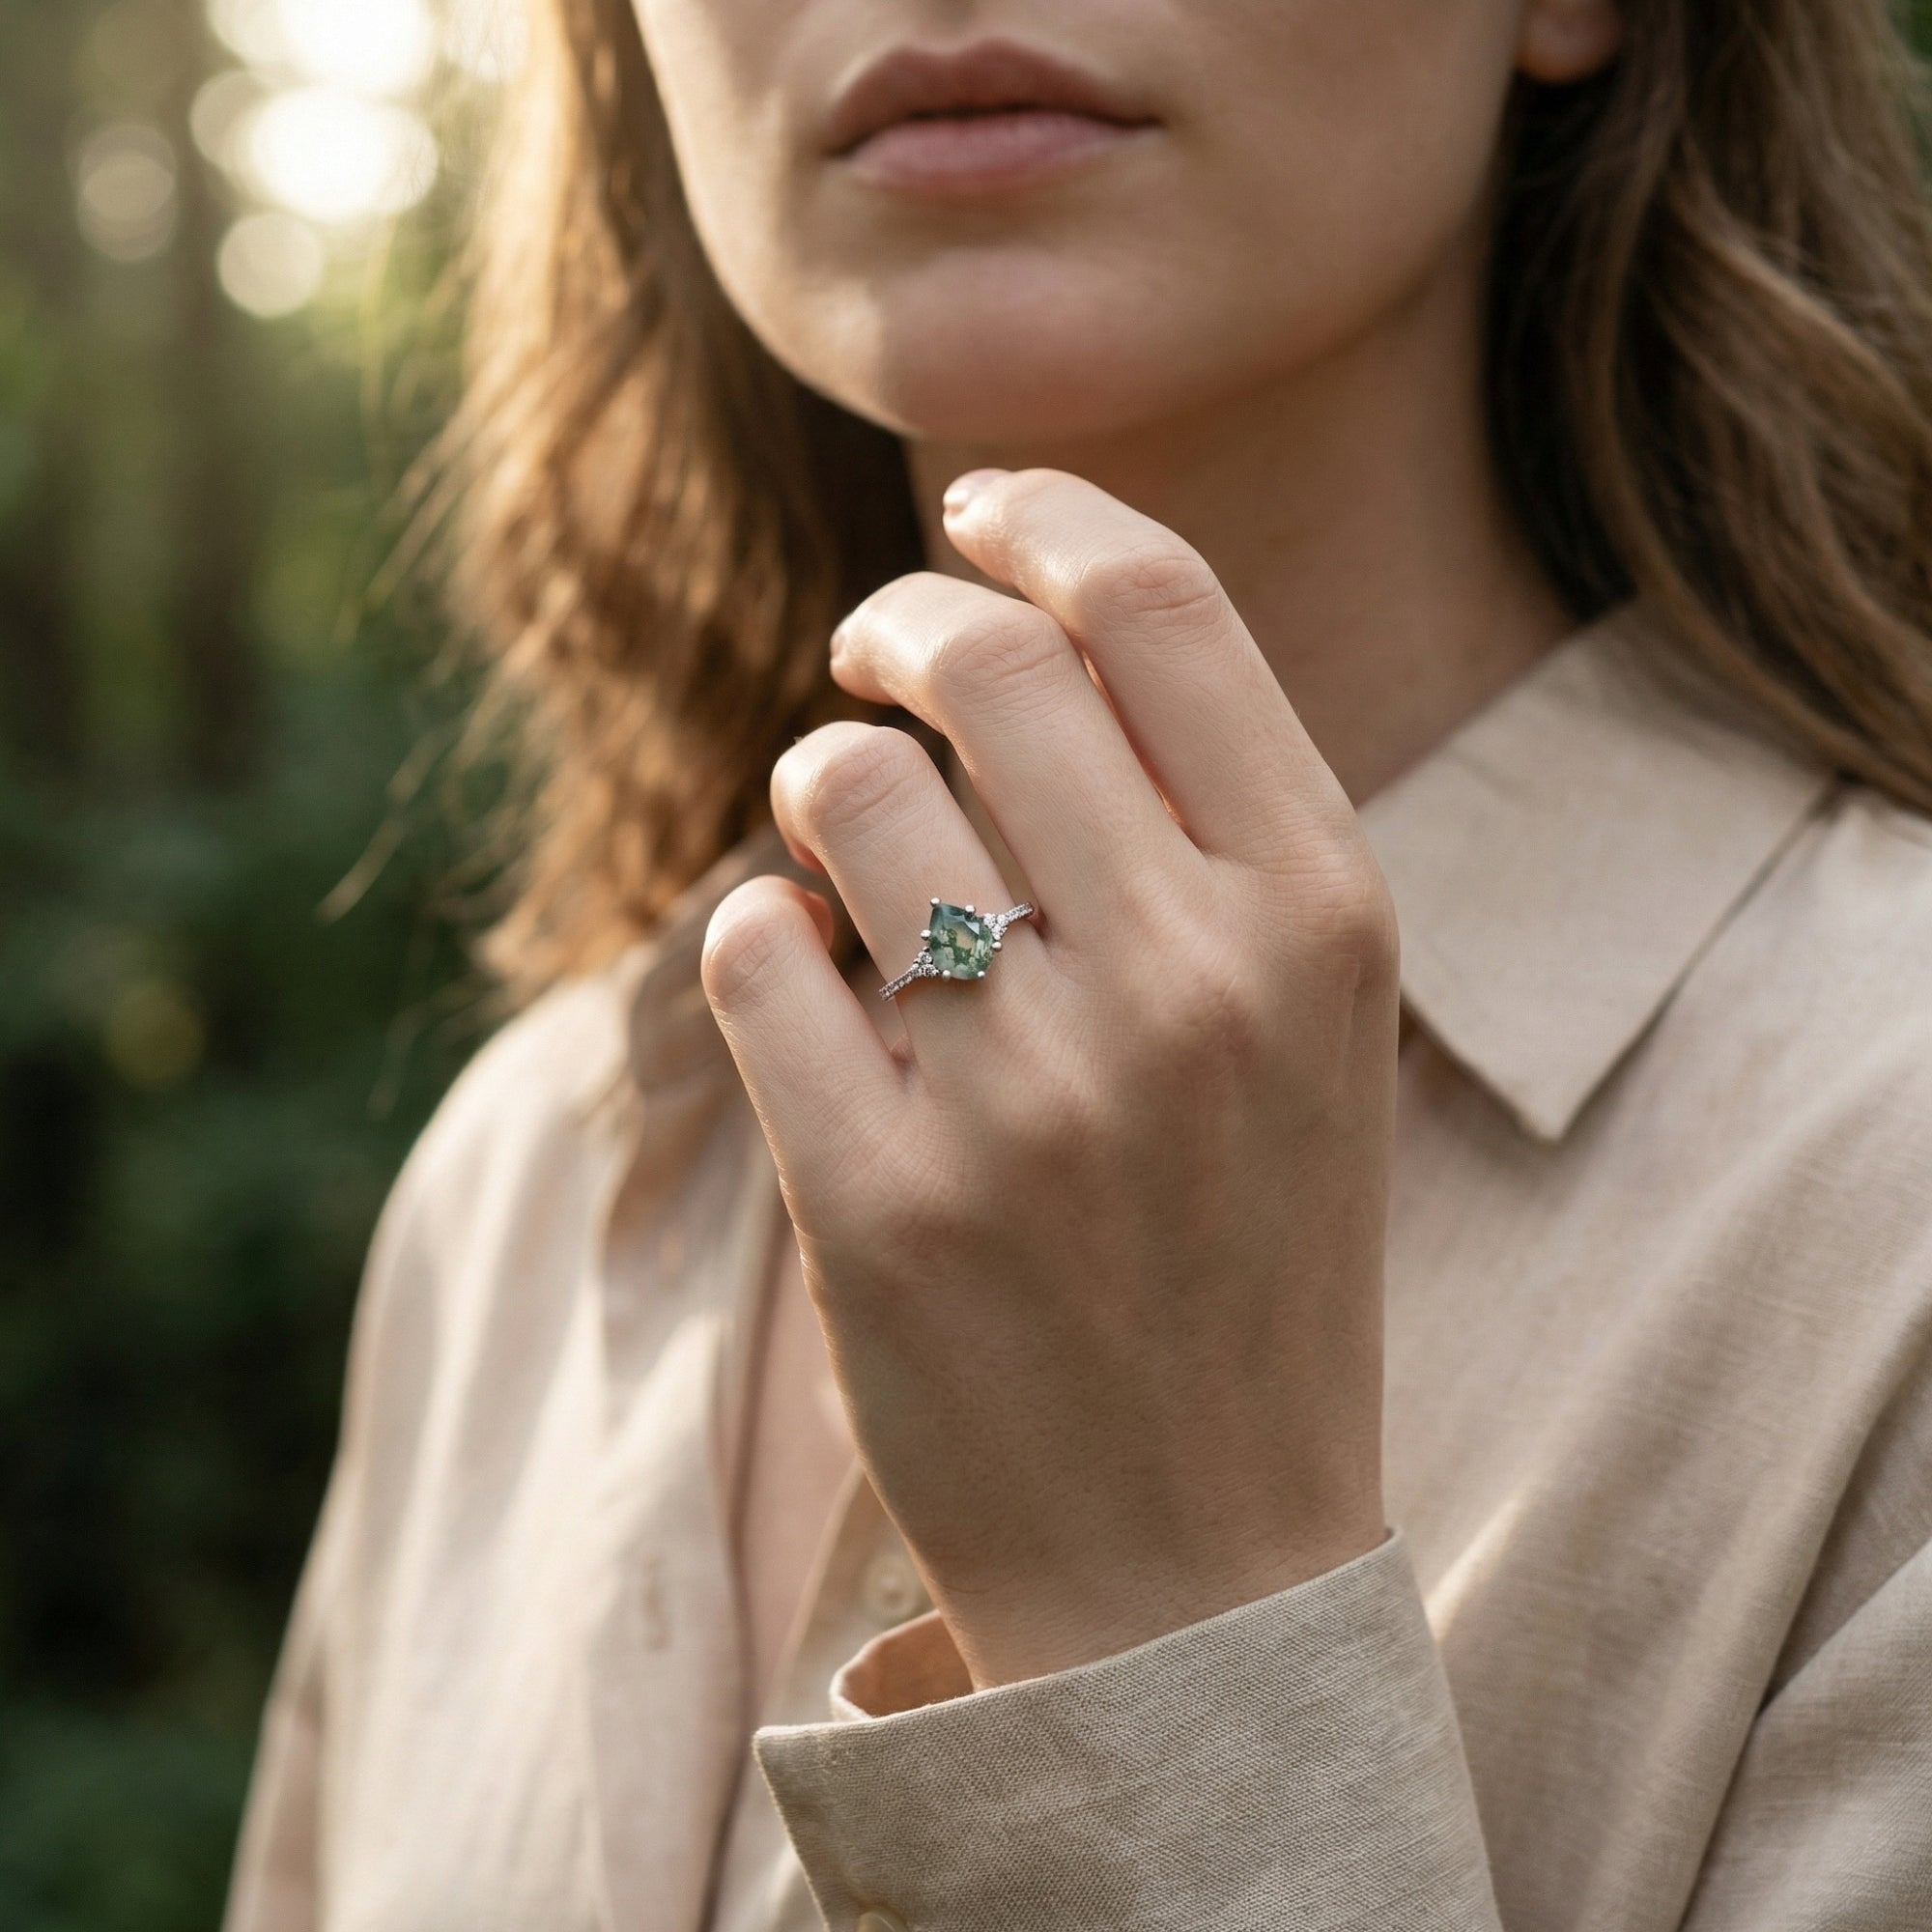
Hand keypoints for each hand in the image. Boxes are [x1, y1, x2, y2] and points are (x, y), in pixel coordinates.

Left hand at [701, 470, 1396, 1688]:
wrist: (1201, 1567)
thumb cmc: (1249, 1257)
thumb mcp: (1303, 1021)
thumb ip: (1200, 816)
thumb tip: (1002, 619)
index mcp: (1325, 913)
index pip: (1158, 605)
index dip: (1042, 518)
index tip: (978, 509)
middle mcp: (1195, 983)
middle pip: (978, 660)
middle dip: (895, 627)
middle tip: (873, 660)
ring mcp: (1033, 1100)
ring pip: (844, 790)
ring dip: (820, 787)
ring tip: (849, 863)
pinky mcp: (883, 1210)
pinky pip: (752, 949)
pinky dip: (761, 939)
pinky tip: (813, 996)